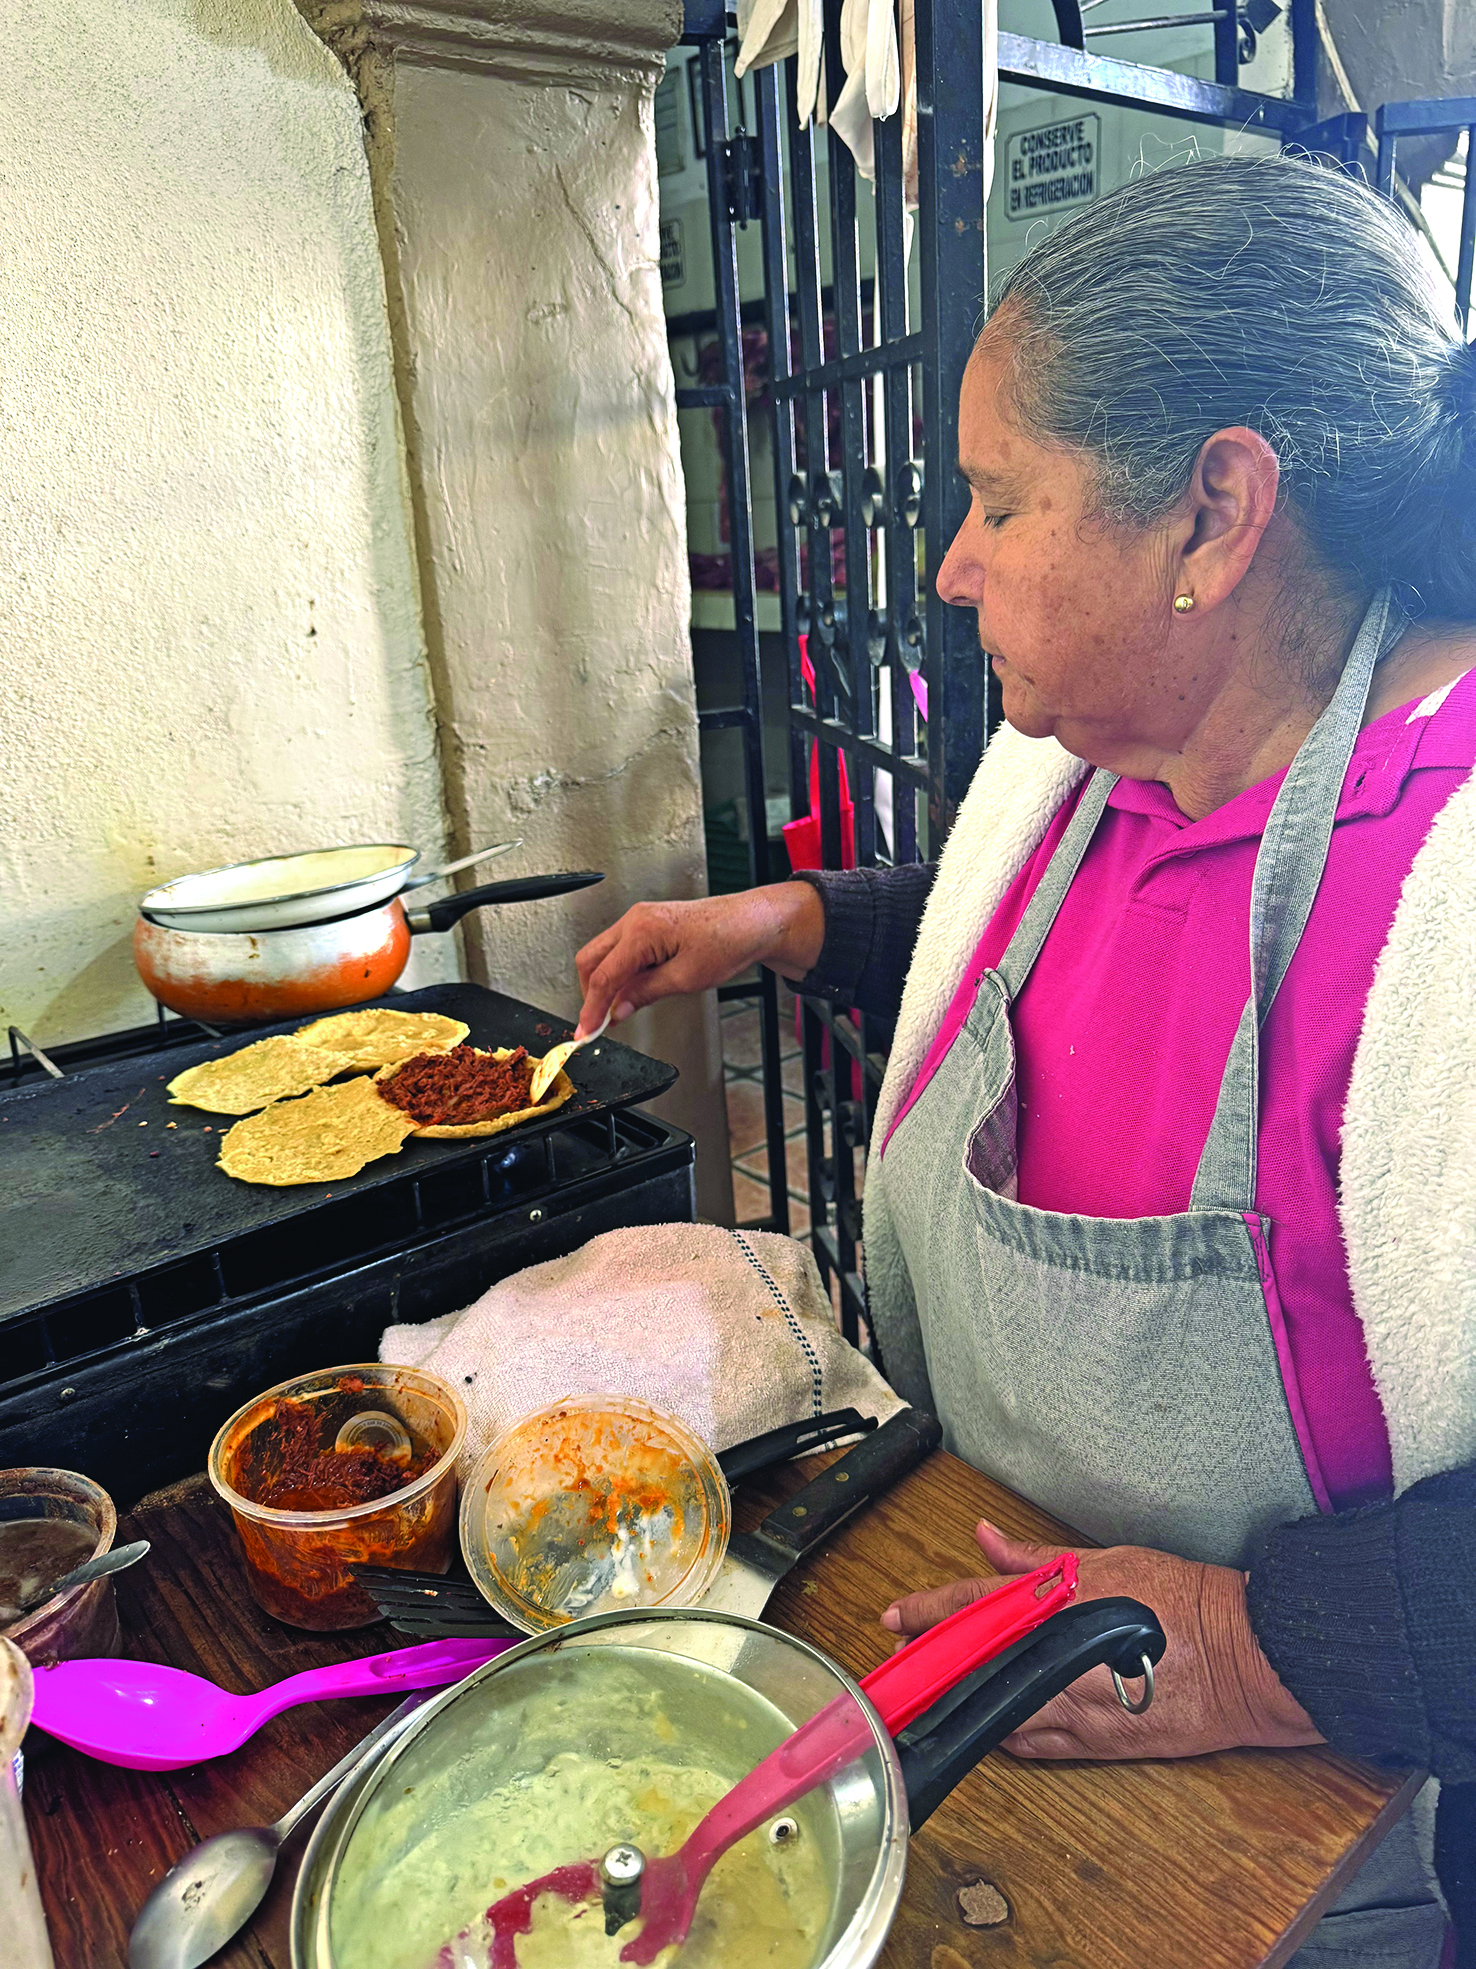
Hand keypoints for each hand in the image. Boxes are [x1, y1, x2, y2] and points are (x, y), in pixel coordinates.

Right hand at [574, 884, 825, 1034]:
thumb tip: (618, 1009)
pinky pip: (620, 950)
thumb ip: (645, 993)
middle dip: (590, 993)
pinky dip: (618, 972)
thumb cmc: (728, 941)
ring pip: (602, 954)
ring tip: (618, 1010)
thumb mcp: (686, 978)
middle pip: (590, 960)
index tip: (585, 1031)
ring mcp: (640, 919)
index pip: (603, 976)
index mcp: (642, 931)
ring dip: (604, 982)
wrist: (751, 923)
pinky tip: (631, 991)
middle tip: (598, 1023)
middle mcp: (636, 920)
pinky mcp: (648, 924)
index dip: (591, 1009)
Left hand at [881, 1521, 1323, 1760]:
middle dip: (934, 1666)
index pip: (976, 1606)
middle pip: (976, 1667)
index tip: (896, 1617)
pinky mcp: (1102, 1743)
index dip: (929, 1612)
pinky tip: (992, 1722)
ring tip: (938, 1692)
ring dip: (963, 1702)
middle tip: (906, 1662)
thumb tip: (989, 1539)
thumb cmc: (1187, 1601)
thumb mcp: (1106, 1560)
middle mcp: (1064, 1659)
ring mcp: (1081, 1707)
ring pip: (998, 1711)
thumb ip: (1036, 1559)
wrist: (1248, 1656)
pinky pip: (1037, 1745)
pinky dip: (1007, 1733)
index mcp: (1061, 1604)